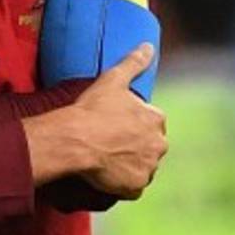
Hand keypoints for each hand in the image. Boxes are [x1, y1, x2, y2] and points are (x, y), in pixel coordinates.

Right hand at [73, 44, 166, 198]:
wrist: (75, 140)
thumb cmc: (93, 108)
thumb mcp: (114, 79)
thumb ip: (134, 62)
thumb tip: (148, 46)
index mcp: (156, 120)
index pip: (152, 123)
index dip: (133, 123)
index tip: (116, 124)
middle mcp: (158, 146)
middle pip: (150, 147)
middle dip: (135, 145)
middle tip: (110, 142)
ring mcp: (147, 168)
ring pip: (142, 167)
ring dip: (130, 164)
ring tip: (107, 158)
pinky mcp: (135, 187)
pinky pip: (132, 187)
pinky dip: (123, 183)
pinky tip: (107, 173)